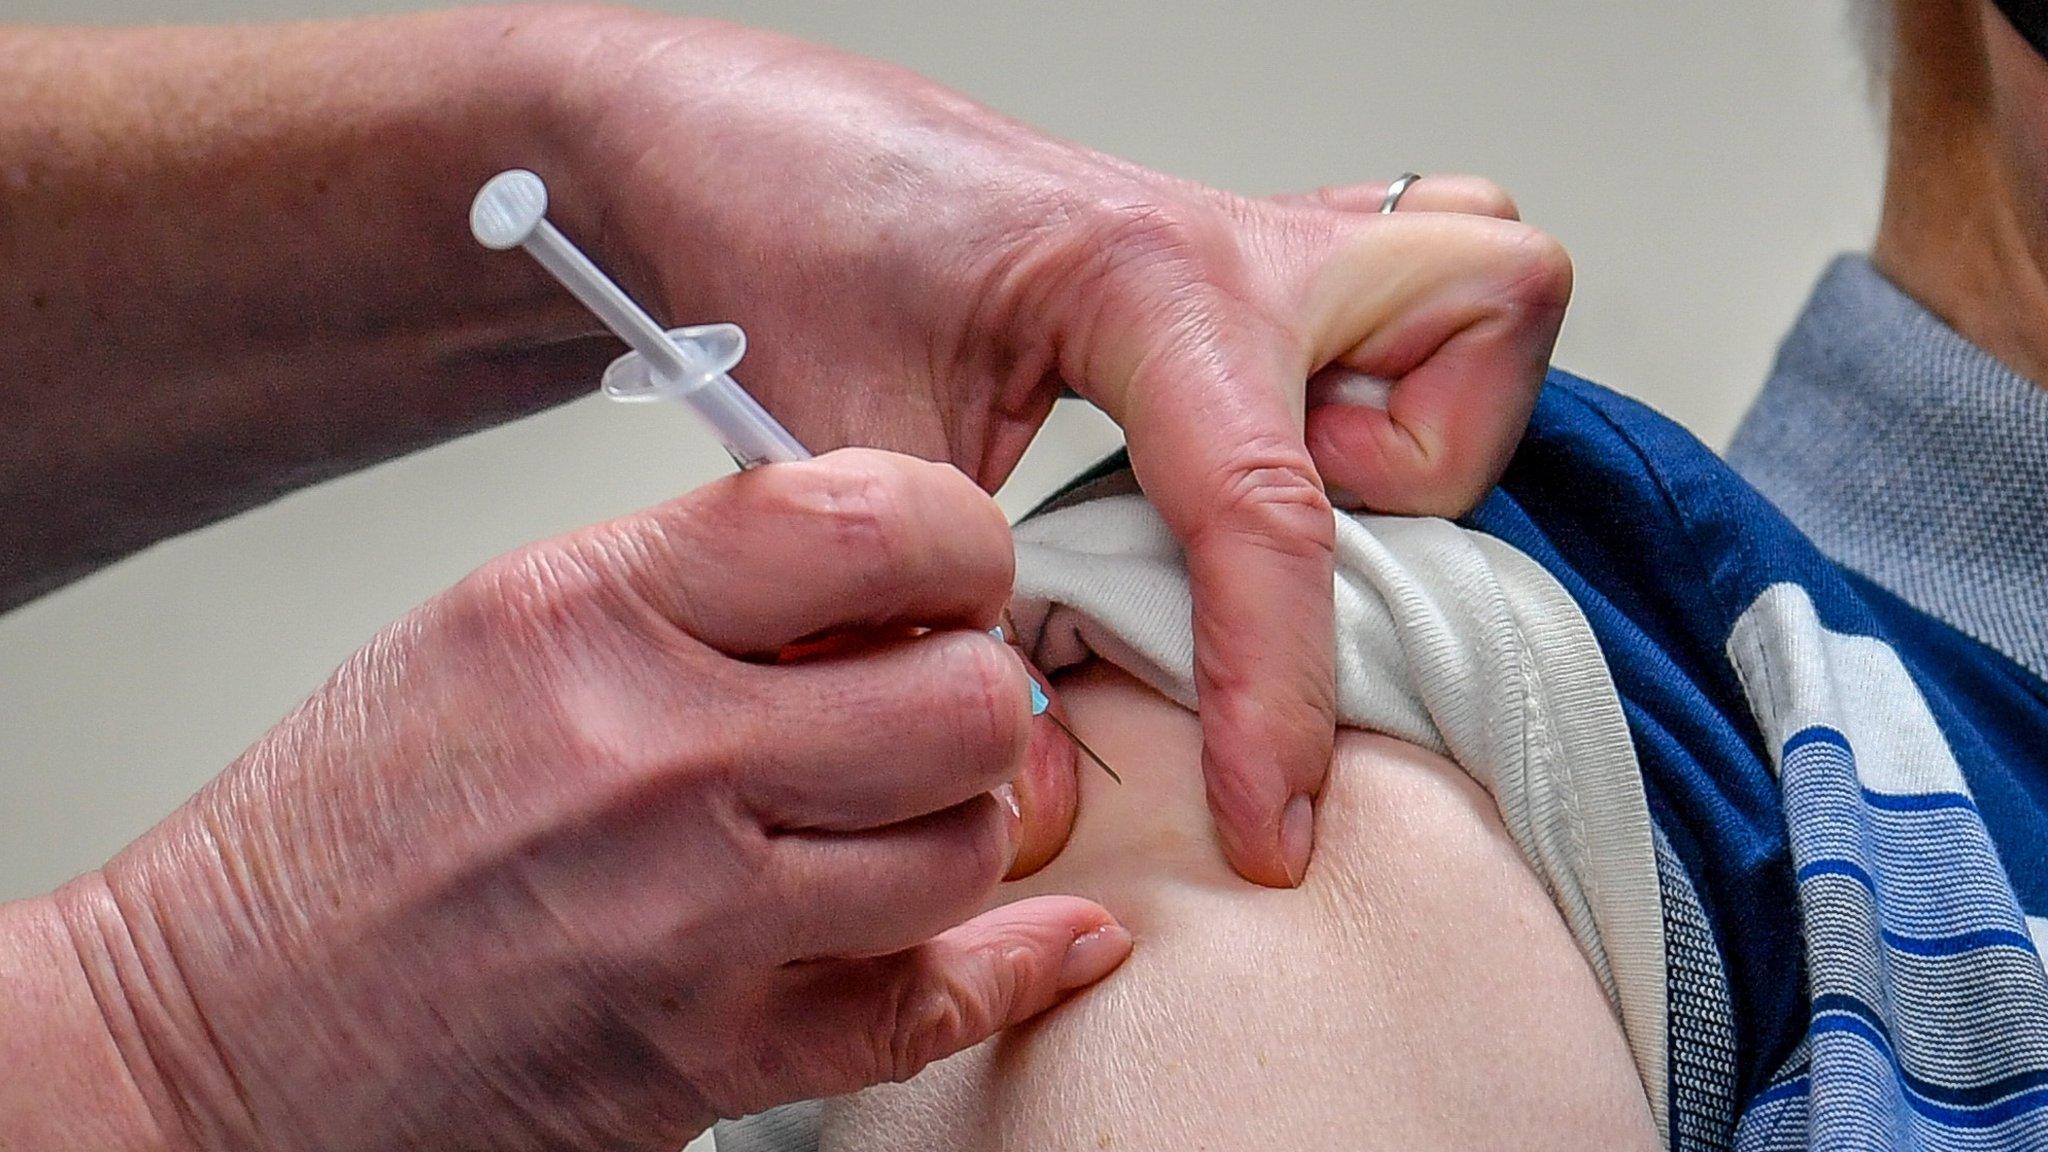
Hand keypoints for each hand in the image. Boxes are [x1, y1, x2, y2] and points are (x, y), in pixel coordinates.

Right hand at [52, 450, 1128, 1150]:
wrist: (223, 1027)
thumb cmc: (351, 824)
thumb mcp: (501, 626)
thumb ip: (700, 586)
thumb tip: (884, 579)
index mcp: (594, 612)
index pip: (878, 520)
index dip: (958, 541)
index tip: (947, 571)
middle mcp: (656, 757)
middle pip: (964, 697)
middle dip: (971, 690)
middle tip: (931, 698)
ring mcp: (694, 919)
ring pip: (971, 846)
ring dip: (960, 827)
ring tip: (898, 815)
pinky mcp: (714, 1054)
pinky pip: (937, 1002)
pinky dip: (1011, 966)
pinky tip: (1037, 937)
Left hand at [536, 10, 1571, 885]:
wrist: (726, 134)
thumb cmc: (779, 230)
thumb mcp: (845, 448)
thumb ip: (940, 621)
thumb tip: (1044, 784)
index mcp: (1140, 275)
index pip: (1265, 505)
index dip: (1275, 694)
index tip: (1266, 822)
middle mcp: (1228, 239)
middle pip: (1490, 304)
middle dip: (1435, 463)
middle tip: (1296, 535)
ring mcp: (1244, 240)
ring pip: (1475, 281)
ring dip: (1428, 412)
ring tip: (1287, 485)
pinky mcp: (1229, 264)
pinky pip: (1398, 290)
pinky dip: (1384, 385)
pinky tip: (1266, 454)